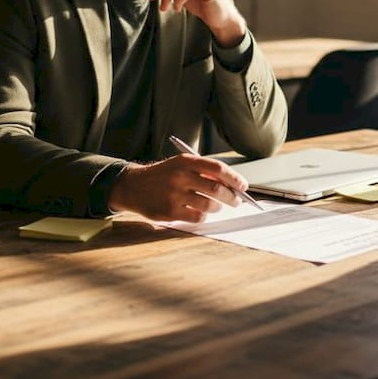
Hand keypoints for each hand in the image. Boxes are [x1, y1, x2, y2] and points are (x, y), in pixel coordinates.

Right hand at [108, 154, 251, 222]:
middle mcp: (180, 176)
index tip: (243, 186)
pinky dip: (204, 216)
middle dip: (232, 197)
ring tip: (215, 206)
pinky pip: (198, 217)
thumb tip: (233, 185)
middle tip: (236, 201)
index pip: (218, 168)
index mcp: (186, 161)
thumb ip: (203, 171)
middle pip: (217, 188)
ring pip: (210, 205)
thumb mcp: (180, 164)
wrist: (133, 186)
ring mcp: (174, 195)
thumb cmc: (164, 176)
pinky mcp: (170, 212)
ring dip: (218, 207)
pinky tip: (199, 212)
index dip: (234, 178)